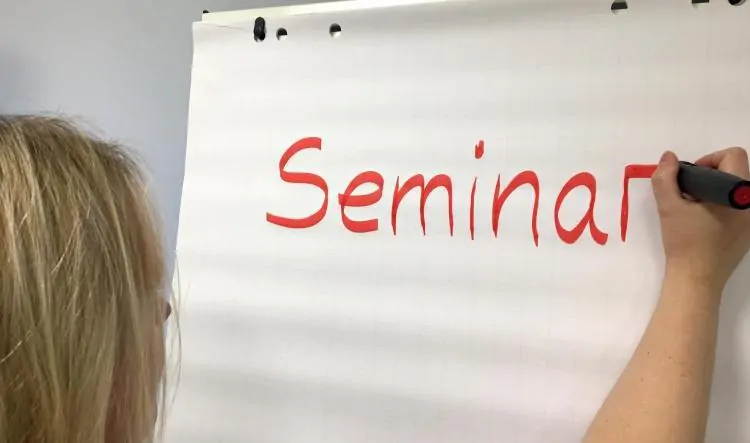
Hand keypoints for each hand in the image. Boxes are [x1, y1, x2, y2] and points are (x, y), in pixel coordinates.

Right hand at [651, 148, 749, 292]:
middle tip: (688, 194)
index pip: (733, 156)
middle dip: (709, 175)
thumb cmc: (685, 242)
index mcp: (739, 192)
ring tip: (693, 210)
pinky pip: (737, 208)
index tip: (689, 179)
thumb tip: (669, 158)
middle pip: (735, 171)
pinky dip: (720, 207)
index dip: (708, 160)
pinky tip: (703, 224)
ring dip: (713, 191)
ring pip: (734, 190)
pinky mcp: (748, 233)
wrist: (697, 280)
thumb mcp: (669, 207)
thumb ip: (665, 177)